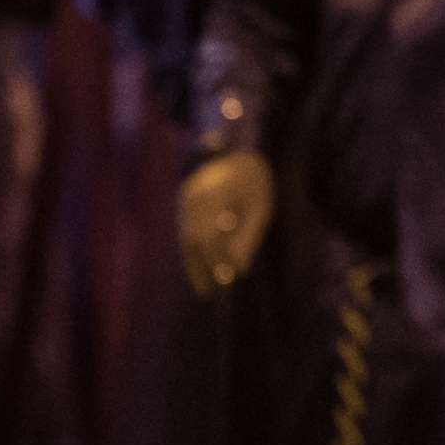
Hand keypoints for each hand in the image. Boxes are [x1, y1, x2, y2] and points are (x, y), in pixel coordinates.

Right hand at [177, 151, 274, 294]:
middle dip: (199, 267)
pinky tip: (199, 267)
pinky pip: (184, 229)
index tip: (228, 279)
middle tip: (208, 293)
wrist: (242, 151)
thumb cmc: (256, 182)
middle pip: (192, 237)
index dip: (216, 259)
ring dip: (192, 263)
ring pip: (184, 235)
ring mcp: (188, 194)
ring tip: (202, 287)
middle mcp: (197, 193)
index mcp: (218, 193)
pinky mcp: (185, 197)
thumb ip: (249, 237)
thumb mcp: (260, 208)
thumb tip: (239, 270)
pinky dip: (191, 250)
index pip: (209, 235)